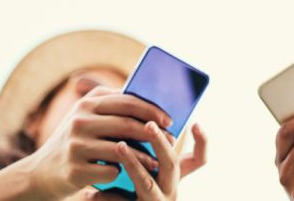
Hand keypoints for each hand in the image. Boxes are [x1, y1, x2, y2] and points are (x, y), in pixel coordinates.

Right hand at [28, 87, 180, 198]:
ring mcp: (75, 146)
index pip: (126, 101)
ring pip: (121, 150)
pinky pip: (109, 172)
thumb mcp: (86, 116)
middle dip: (153, 133)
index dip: (151, 110)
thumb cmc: (74, 140)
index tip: (169, 119)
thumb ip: (111, 104)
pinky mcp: (74, 170)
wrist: (41, 172)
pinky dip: (125, 173)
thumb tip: (149, 98)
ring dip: (145, 157)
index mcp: (86, 104)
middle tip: (171, 140)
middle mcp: (79, 121)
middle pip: (126, 125)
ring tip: (159, 161)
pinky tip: (134, 175)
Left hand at [85, 122, 207, 200]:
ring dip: (133, 163)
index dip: (202, 143)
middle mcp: (169, 190)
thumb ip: (141, 143)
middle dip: (161, 143)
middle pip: (172, 165)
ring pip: (146, 183)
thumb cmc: (126, 187)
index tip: (195, 123)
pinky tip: (91, 192)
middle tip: (149, 125)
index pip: (198, 160)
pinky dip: (106, 197)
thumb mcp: (140, 167)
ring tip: (119, 146)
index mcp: (172, 175)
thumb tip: (130, 101)